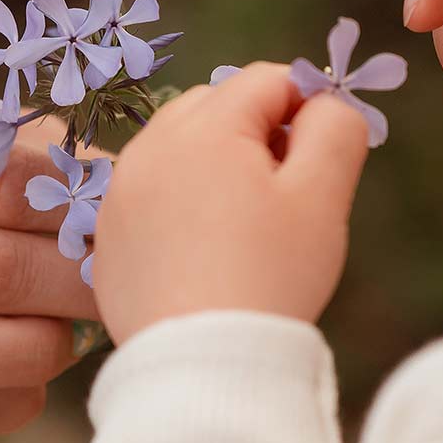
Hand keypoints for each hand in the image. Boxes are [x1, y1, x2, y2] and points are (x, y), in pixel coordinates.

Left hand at [93, 65, 369, 344]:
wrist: (199, 363)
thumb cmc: (269, 277)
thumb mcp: (323, 196)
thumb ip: (335, 128)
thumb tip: (322, 101)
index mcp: (203, 127)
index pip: (268, 79)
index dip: (305, 111)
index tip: (316, 165)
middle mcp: (148, 147)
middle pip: (216, 105)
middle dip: (256, 135)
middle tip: (279, 199)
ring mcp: (119, 191)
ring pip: (180, 148)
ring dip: (216, 168)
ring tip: (243, 229)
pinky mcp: (107, 233)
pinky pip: (151, 194)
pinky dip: (181, 205)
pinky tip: (206, 253)